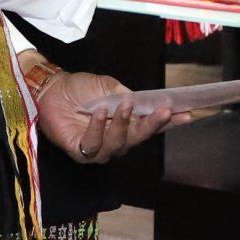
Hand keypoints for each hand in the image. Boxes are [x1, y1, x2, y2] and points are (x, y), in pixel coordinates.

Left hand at [31, 67, 173, 163]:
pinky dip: (98, 128)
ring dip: (123, 124)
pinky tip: (99, 112)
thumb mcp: (110, 87)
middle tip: (164, 111)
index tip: (186, 114)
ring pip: (118, 143)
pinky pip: (93, 144)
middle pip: (138, 138)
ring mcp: (98, 149)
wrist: (52, 88)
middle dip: (152, 125)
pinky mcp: (79, 152)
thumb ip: (128, 97)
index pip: (150, 126)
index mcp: (125, 125)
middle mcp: (115, 141)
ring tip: (124, 105)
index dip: (168, 123)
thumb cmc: (81, 88)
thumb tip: (146, 103)